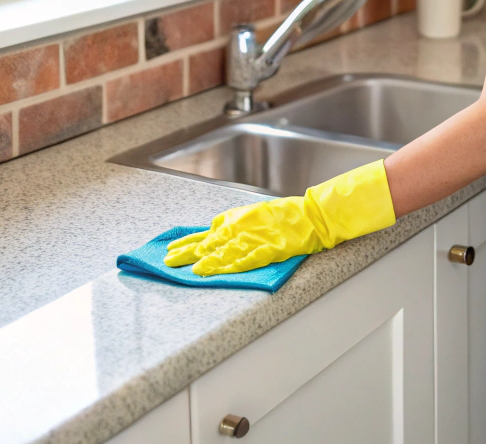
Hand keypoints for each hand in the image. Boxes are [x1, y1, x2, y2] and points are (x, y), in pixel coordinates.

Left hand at [164, 159, 395, 275]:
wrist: (321, 214)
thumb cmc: (294, 214)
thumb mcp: (261, 214)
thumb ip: (238, 223)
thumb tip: (214, 230)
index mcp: (243, 217)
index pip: (208, 231)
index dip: (187, 240)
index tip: (169, 248)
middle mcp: (246, 225)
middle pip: (209, 240)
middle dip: (185, 250)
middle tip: (164, 261)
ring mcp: (257, 237)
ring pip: (221, 249)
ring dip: (200, 258)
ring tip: (180, 268)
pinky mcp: (270, 248)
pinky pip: (244, 259)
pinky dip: (225, 265)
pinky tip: (211, 271)